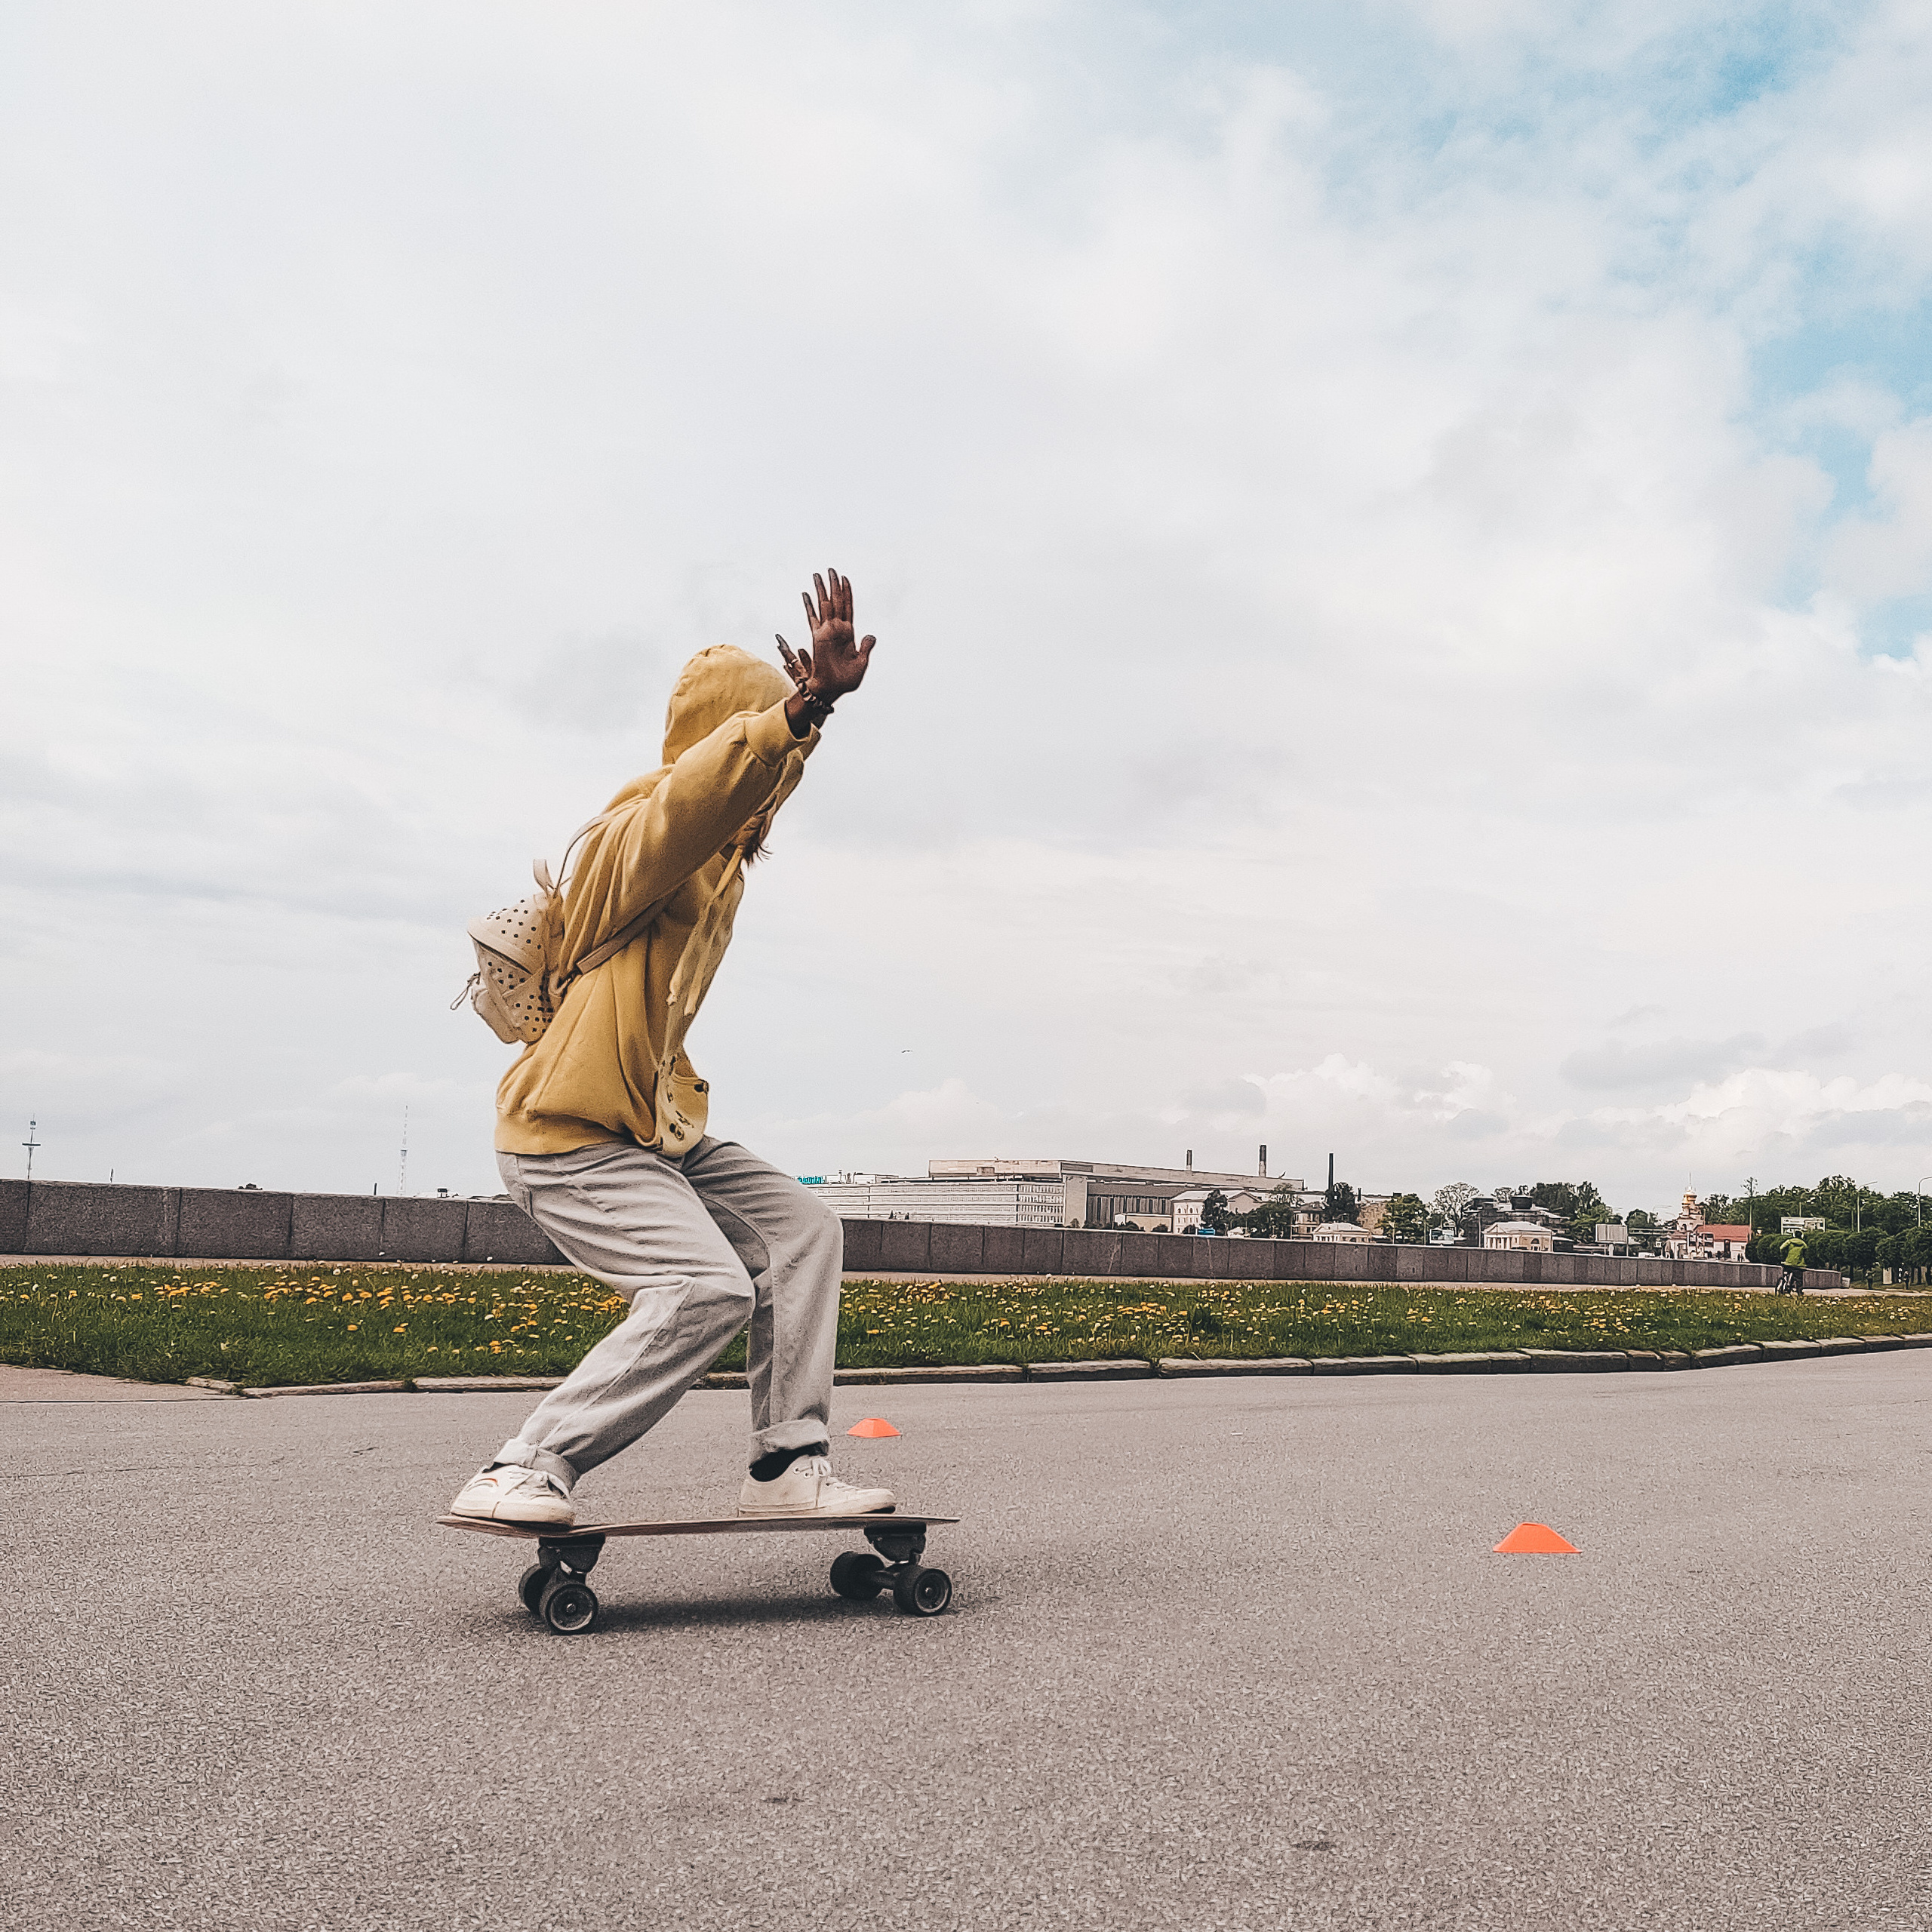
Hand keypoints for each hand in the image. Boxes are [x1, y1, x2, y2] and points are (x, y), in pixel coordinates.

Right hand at [775, 568, 875, 701]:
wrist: (832, 689)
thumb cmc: (846, 680)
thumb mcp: (861, 663)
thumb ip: (865, 648)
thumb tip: (872, 635)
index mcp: (849, 634)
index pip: (848, 607)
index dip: (847, 593)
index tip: (845, 578)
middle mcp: (837, 629)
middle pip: (836, 602)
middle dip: (833, 585)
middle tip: (831, 569)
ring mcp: (827, 632)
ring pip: (824, 605)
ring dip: (822, 590)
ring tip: (818, 575)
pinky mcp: (818, 637)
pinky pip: (813, 618)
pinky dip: (810, 606)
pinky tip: (806, 594)